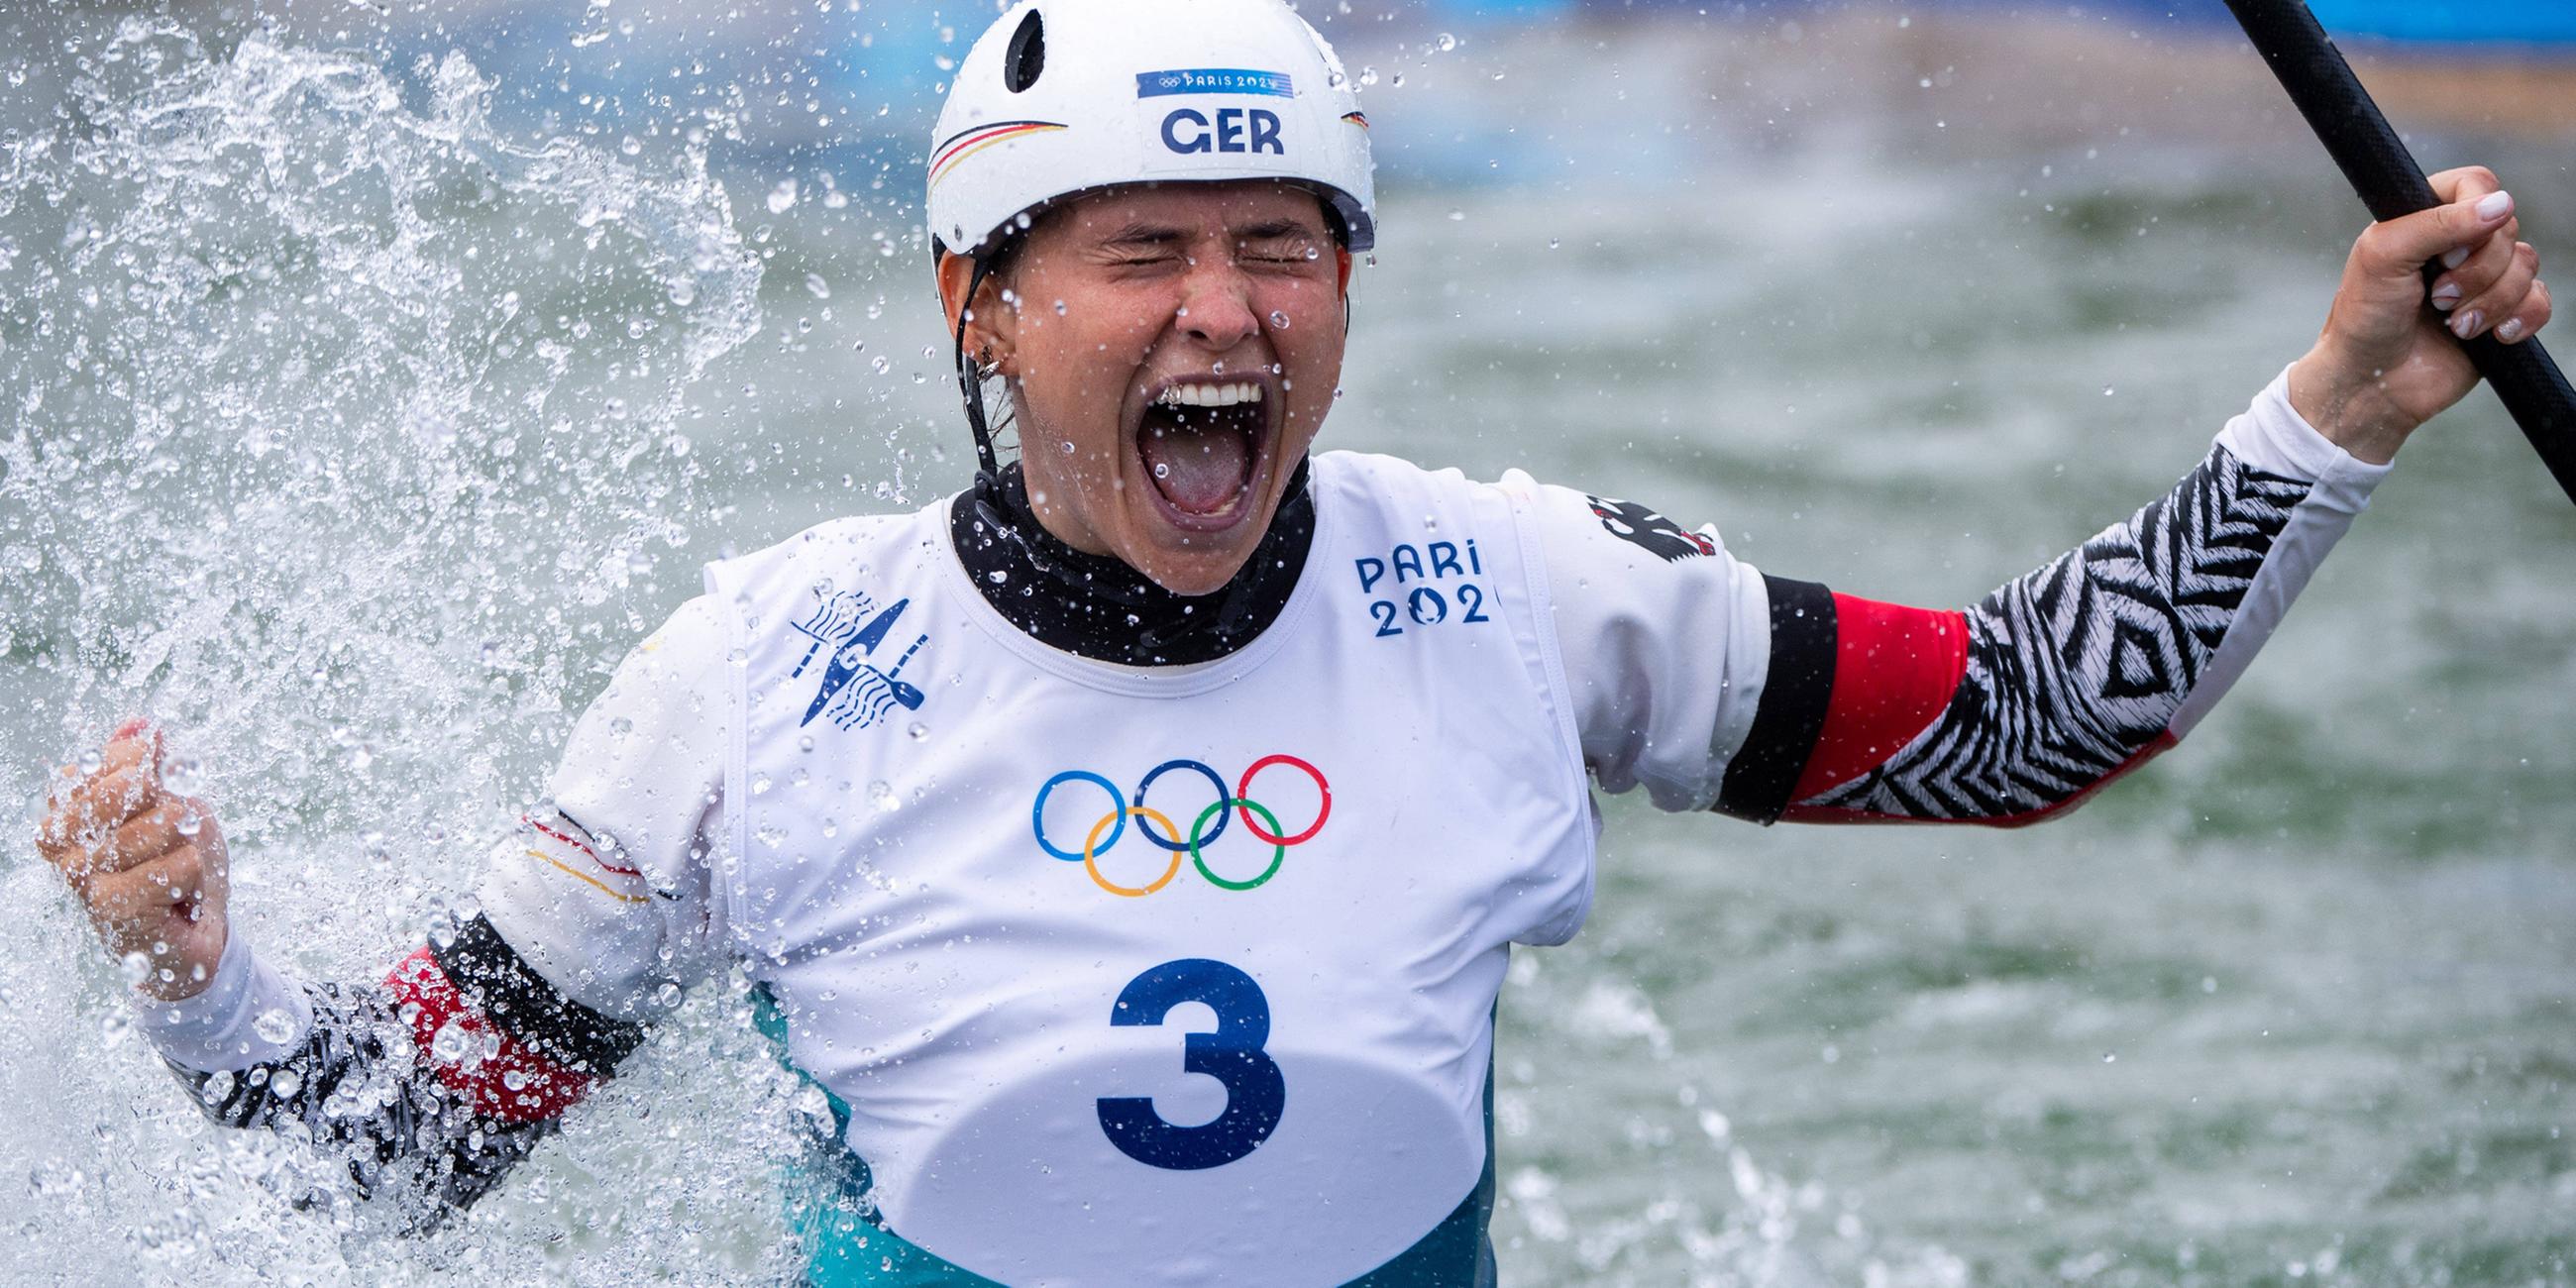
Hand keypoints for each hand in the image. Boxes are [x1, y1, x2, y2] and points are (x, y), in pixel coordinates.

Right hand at [35, 721, 230, 1000]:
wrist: (199, 930)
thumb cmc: (181, 862)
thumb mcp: (176, 801)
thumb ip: (152, 763)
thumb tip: (141, 724)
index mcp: (68, 806)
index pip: (106, 761)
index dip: (143, 765)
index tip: (159, 780)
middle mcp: (60, 840)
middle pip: (122, 791)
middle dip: (168, 804)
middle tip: (176, 827)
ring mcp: (78, 876)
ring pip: (149, 830)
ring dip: (183, 843)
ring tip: (179, 862)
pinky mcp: (106, 910)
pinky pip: (165, 871)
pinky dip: (188, 873)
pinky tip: (182, 887)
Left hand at [2288, 166, 2553, 463]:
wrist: (2371, 384)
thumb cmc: (2365, 318)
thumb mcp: (2382, 257)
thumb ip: (2435, 223)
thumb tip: (2501, 204)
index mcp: (2425, 217)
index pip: (2478, 184)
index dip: (2473, 215)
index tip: (2444, 254)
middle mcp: (2458, 243)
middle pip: (2508, 229)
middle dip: (2476, 272)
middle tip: (2436, 298)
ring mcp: (2483, 278)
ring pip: (2527, 265)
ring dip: (2489, 302)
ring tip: (2451, 325)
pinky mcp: (2502, 313)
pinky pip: (2539, 300)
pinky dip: (2519, 319)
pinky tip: (2491, 336)